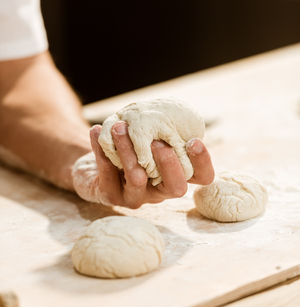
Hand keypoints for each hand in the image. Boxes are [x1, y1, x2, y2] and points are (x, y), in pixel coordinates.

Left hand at [72, 123, 213, 208]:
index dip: (202, 162)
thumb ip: (164, 131)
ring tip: (120, 127)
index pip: (201, 177)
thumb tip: (179, 110)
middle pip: (176, 188)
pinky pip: (106, 174)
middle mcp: (159, 191)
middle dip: (169, 164)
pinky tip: (96, 130)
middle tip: (158, 142)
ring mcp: (135, 197)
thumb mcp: (149, 138)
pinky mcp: (110, 196)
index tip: (195, 140)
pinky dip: (101, 149)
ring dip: (129, 150)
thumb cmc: (129, 148)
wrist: (93, 166)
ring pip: (137, 179)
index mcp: (174, 176)